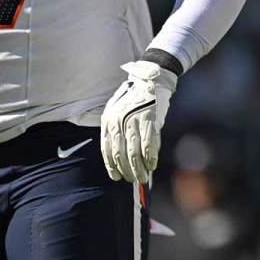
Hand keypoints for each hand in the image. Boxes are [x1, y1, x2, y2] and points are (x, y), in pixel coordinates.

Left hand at [100, 61, 177, 183]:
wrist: (151, 80)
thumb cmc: (134, 98)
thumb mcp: (118, 111)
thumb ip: (117, 131)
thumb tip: (122, 158)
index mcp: (108, 120)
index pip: (107, 149)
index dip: (112, 166)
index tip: (117, 177)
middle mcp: (118, 121)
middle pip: (120, 153)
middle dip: (127, 170)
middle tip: (133, 180)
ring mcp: (133, 120)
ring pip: (134, 152)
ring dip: (139, 168)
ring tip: (143, 177)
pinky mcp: (149, 119)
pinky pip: (148, 144)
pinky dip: (150, 157)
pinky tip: (152, 164)